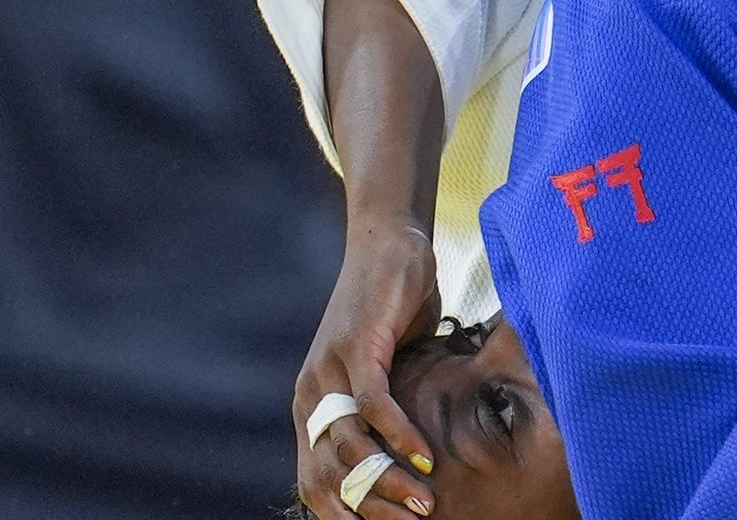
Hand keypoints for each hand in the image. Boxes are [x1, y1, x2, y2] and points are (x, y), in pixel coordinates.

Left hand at [293, 223, 441, 519]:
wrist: (388, 243)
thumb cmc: (392, 309)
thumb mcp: (387, 371)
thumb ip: (386, 410)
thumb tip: (410, 457)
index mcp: (312, 407)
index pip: (315, 481)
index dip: (346, 514)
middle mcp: (311, 395)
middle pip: (329, 475)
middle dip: (371, 508)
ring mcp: (330, 371)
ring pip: (352, 447)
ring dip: (389, 480)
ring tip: (425, 501)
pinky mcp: (358, 347)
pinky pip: (375, 403)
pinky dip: (400, 434)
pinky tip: (423, 453)